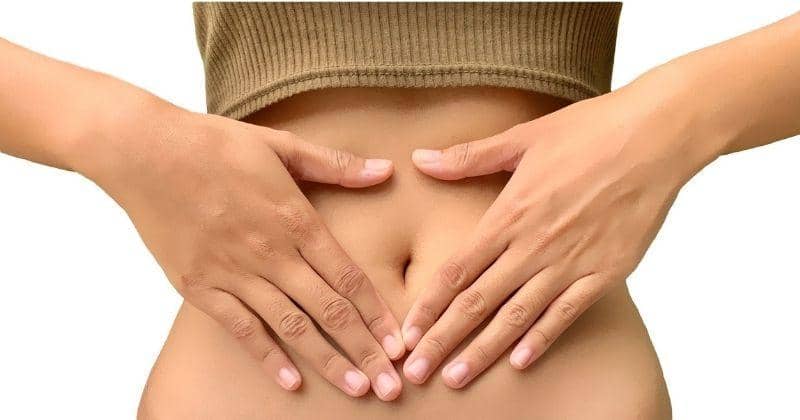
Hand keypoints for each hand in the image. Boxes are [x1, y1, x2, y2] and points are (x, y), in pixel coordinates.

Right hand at [85, 101, 405, 399]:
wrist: (144, 152)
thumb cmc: (214, 144)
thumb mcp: (281, 144)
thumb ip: (335, 164)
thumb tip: (386, 170)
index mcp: (296, 219)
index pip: (349, 276)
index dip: (378, 313)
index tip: (399, 342)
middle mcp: (272, 253)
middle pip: (329, 310)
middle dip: (365, 349)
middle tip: (392, 384)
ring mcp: (235, 273)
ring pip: (292, 327)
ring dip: (328, 361)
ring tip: (358, 388)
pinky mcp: (200, 286)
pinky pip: (241, 329)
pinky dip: (267, 357)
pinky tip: (291, 382)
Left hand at [401, 88, 713, 387]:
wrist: (657, 136)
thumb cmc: (589, 131)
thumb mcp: (522, 137)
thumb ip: (469, 157)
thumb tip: (419, 159)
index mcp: (509, 214)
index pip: (456, 269)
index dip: (428, 305)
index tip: (406, 332)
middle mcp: (534, 245)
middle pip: (478, 302)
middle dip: (443, 339)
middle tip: (416, 371)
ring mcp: (570, 262)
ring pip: (517, 316)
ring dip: (484, 350)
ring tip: (455, 378)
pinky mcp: (606, 272)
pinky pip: (567, 314)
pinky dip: (542, 339)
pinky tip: (520, 363)